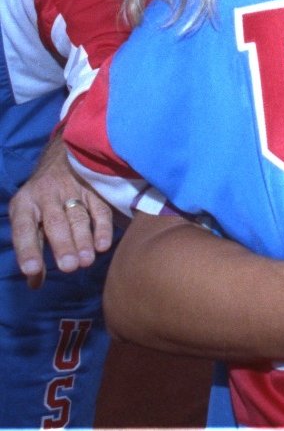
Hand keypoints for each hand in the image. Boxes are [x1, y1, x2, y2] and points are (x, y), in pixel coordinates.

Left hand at [9, 135, 113, 288]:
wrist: (62, 156)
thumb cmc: (42, 199)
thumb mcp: (30, 218)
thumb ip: (33, 248)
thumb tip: (35, 283)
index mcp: (24, 203)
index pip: (23, 228)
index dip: (27, 249)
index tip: (32, 270)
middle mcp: (46, 195)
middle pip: (55, 222)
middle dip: (62, 245)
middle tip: (69, 267)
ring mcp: (72, 189)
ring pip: (78, 216)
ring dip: (83, 239)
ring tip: (86, 261)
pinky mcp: (93, 188)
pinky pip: (99, 208)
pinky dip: (102, 227)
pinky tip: (103, 245)